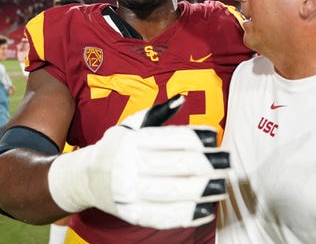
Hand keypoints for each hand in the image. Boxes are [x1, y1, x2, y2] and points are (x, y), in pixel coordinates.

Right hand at [48, 95, 229, 228]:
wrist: (87, 178)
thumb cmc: (118, 148)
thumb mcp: (131, 124)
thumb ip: (158, 112)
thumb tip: (183, 98)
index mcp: (132, 141)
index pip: (170, 138)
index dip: (196, 137)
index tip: (215, 137)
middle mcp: (129, 166)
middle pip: (177, 165)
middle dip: (208, 164)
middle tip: (228, 162)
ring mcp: (130, 192)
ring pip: (174, 192)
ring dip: (203, 190)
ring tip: (222, 186)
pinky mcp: (132, 213)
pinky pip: (164, 216)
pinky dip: (187, 215)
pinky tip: (206, 209)